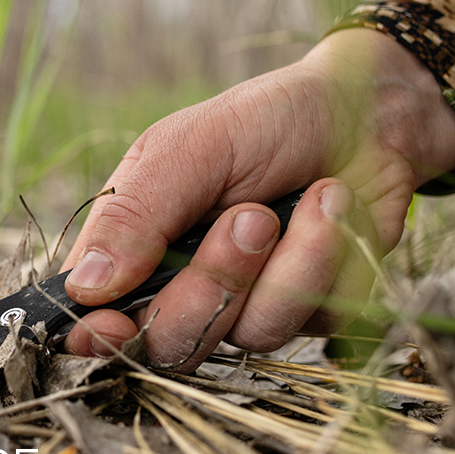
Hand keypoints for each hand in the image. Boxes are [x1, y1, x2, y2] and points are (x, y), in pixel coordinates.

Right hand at [61, 28, 454, 371]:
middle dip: (213, 284)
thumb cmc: (266, 121)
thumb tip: (85, 286)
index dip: (98, 333)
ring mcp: (245, 304)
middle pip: (169, 341)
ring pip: (247, 336)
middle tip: (250, 218)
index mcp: (133, 240)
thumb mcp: (190, 147)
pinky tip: (334, 209)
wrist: (369, 112)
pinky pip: (311, 321)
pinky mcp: (308, 312)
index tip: (112, 327)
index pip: (94, 310)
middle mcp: (181, 283)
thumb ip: (135, 214)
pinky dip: (328, 258)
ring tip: (314, 196)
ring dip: (285, 264)